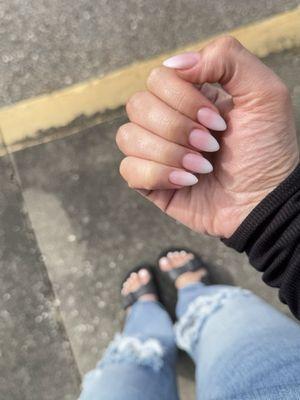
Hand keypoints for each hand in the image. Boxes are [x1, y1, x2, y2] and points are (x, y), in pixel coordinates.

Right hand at [116, 36, 298, 237]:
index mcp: (190, 95)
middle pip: (138, 105)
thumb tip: (174, 65)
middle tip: (211, 145)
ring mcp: (155, 150)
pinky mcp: (149, 180)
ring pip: (127, 136)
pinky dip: (159, 175)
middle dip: (177, 128)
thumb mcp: (265, 93)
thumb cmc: (267, 149)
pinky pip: (128, 168)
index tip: (218, 122)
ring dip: (169, 153)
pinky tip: (188, 182)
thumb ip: (226, 58)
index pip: (158, 78)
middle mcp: (168, 119)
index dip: (183, 99)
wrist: (265, 201)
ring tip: (201, 167)